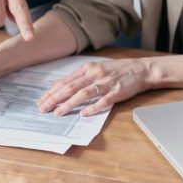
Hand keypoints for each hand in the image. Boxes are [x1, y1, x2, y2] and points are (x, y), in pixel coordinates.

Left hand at [37, 58, 152, 116]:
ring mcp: (105, 83)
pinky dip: (93, 108)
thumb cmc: (116, 70)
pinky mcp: (116, 91)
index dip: (52, 92)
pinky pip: (103, 100)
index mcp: (87, 69)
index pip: (65, 81)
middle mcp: (94, 74)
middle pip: (70, 87)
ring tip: (58, 112)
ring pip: (83, 93)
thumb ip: (80, 77)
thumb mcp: (96, 69)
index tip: (41, 101)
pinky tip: (84, 114)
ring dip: (69, 104)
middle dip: (54, 99)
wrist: (140, 69)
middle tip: (43, 108)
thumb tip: (61, 86)